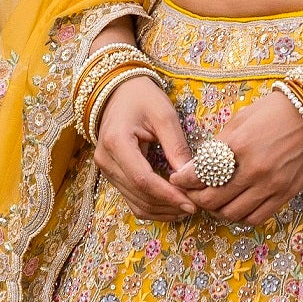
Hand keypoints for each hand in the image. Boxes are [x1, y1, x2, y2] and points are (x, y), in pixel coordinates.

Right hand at [91, 73, 204, 219]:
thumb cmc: (142, 97)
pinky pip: (132, 198)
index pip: (143, 179)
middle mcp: (106, 160)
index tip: (191, 203)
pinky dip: (153, 206)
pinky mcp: (112, 174)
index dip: (168, 195)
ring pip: (135, 202)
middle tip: (196, 206)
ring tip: (187, 207)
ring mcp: (106, 170)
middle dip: (168, 204)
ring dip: (162, 210)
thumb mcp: (164, 115)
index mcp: (116, 142)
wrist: (119, 91)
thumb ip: (176, 146)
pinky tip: (172, 205)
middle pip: (139, 195)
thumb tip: (191, 176)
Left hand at [185, 86, 302, 229]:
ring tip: (214, 200)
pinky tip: (236, 205)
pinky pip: (256, 218)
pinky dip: (241, 216)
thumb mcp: (241, 119)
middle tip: (192, 192)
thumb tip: (195, 168)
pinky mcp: (285, 195)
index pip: (201, 173)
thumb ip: (218, 145)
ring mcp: (271, 185)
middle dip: (196, 198)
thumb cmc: (276, 112)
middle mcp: (254, 170)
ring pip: (232, 214)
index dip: (184, 180)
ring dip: (217, 210)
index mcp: (239, 145)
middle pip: (212, 199)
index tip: (178, 179)